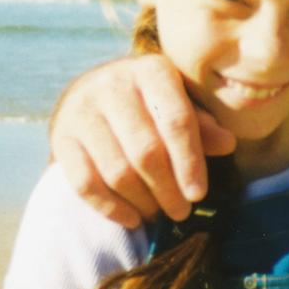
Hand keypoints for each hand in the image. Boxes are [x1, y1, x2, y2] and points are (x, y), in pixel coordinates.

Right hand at [48, 54, 235, 227]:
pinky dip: (110, 208)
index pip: (176, 121)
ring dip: (142, 201)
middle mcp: (113, 84)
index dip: (190, 162)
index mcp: (152, 70)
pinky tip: (132, 218)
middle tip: (181, 211)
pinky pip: (85, 183)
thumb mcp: (179, 101)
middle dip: (168, 189)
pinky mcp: (60, 136)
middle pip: (146, 151)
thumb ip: (201, 124)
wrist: (91, 89)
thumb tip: (227, 144)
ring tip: (159, 213)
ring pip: (117, 171)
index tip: (198, 193)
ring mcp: (82, 110)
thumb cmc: (148, 100)